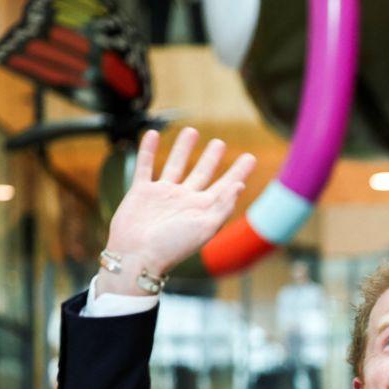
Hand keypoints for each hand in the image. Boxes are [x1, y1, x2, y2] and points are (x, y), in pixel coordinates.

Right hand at [101, 127, 255, 293]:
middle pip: (202, 173)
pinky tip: (151, 135)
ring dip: (183, 149)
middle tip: (220, 143)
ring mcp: (163, 195)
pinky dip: (148, 150)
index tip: (250, 157)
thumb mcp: (204, 227)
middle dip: (211, 158)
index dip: (238, 171)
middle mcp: (185, 200)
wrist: (138, 256)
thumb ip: (222, 206)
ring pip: (175, 165)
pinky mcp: (141, 192)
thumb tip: (240, 186)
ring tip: (191, 131)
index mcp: (203, 209)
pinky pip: (145, 166)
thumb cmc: (173, 246)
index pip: (226, 186)